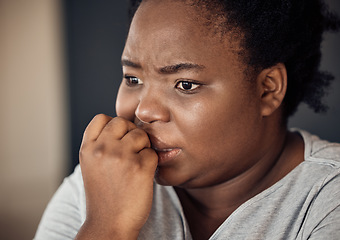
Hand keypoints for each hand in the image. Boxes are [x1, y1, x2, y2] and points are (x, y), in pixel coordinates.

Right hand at [76, 114, 157, 238]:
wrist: (109, 225)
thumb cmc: (104, 196)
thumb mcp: (92, 166)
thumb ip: (101, 144)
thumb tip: (124, 125)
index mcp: (87, 149)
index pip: (101, 118)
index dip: (112, 125)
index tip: (117, 139)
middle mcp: (102, 149)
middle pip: (122, 122)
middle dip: (130, 133)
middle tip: (131, 152)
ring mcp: (120, 157)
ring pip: (140, 135)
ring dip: (143, 147)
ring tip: (136, 165)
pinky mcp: (139, 167)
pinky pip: (152, 152)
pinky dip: (151, 163)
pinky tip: (143, 175)